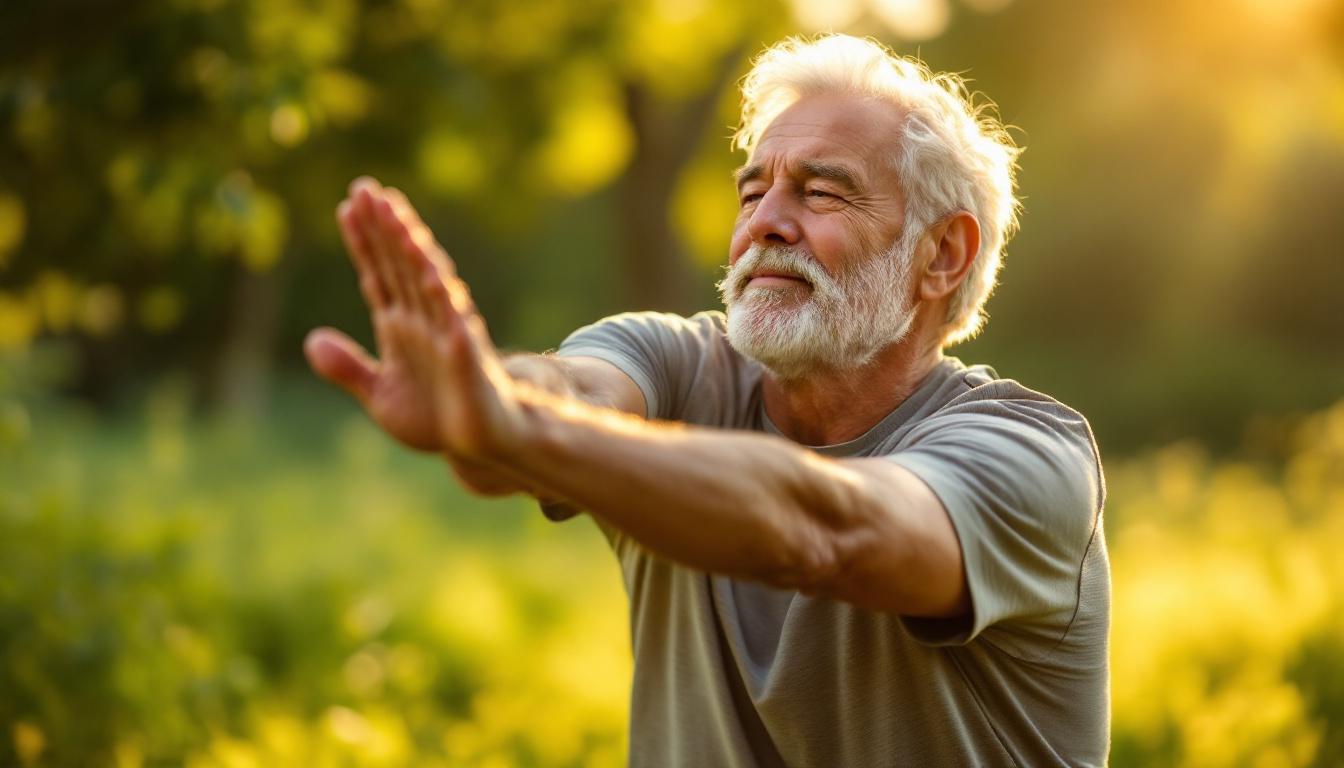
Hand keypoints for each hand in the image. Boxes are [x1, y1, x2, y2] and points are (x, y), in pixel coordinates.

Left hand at [305, 178, 532, 492]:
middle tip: (366, 187)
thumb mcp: (380, 393)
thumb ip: (348, 368)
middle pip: (399, 264)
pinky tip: (428, 265)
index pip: (378, 273)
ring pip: (425, 280)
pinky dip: (441, 291)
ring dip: (410, 246)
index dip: (362, 242)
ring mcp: (446, 330)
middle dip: (383, 226)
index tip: (346, 207)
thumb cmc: (437, 417)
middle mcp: (423, 319)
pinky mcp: (466, 351)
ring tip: (394, 213)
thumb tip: (311, 340)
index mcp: (400, 326)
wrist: (480, 445)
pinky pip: (453, 315)